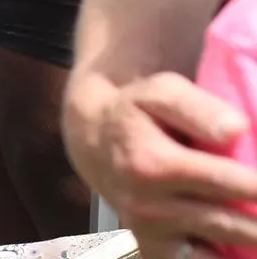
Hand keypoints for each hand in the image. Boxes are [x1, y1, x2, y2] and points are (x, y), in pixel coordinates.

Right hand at [63, 72, 256, 258]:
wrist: (95, 141)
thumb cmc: (138, 111)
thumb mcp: (160, 92)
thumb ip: (197, 108)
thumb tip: (237, 130)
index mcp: (152, 164)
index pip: (233, 183)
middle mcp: (150, 206)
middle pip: (239, 225)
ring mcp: (154, 236)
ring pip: (229, 248)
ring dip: (256, 240)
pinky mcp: (156, 254)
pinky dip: (230, 255)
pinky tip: (248, 246)